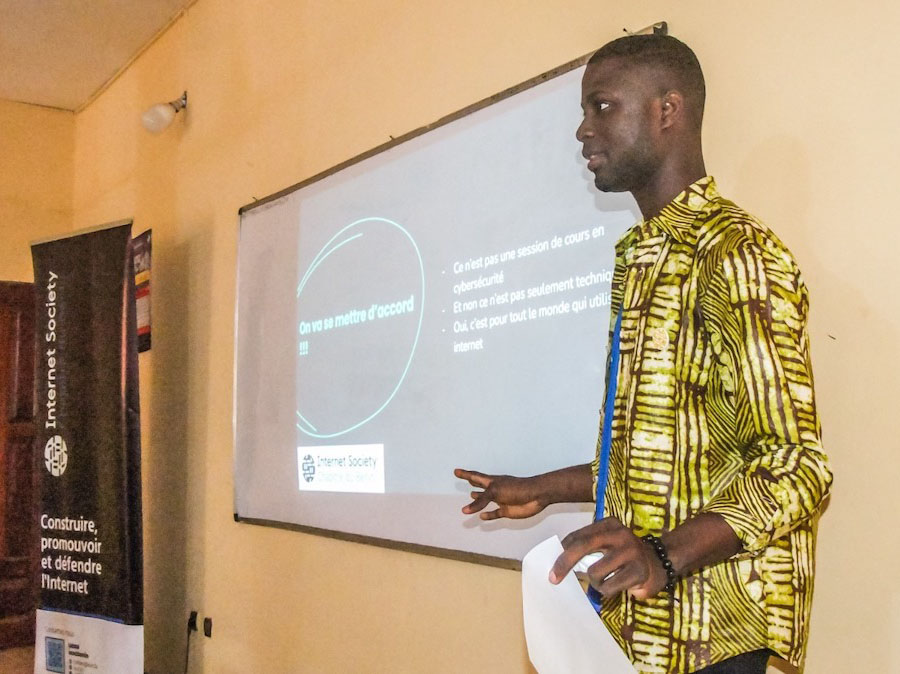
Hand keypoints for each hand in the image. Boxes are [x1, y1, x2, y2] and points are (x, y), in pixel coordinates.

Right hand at [454, 468, 547, 519]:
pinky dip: (488, 515)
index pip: (475, 476)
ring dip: (479, 499)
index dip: (465, 474)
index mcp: (492, 481)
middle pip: (480, 485)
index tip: (456, 471)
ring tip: (471, 495)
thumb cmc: (516, 488)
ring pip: (487, 500)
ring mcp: (501, 499)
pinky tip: (482, 517)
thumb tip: (465, 510)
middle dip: (471, 481)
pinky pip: (495, 513)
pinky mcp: (507, 510)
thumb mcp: (494, 492)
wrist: (536, 496)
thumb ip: (480, 502)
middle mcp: (495, 489)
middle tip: (463, 477)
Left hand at [549, 517, 666, 600]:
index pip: (578, 536)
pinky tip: (619, 585)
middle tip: (553, 578)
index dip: (562, 552)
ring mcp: (630, 552)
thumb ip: (588, 547)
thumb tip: (559, 560)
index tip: (552, 566)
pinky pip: (608, 587)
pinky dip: (607, 591)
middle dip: (564, 563)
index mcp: (609, 524)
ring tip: (607, 580)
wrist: (661, 562)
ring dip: (595, 582)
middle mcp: (619, 534)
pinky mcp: (637, 571)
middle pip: (582, 546)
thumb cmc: (625, 555)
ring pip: (594, 572)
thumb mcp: (607, 543)